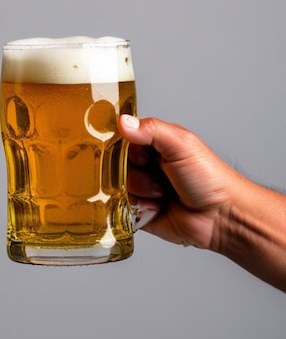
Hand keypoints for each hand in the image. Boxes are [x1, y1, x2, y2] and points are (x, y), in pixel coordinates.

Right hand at [118, 115, 238, 248]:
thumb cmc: (210, 178)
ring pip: (119, 186)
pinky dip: (139, 208)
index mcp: (155, 145)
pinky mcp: (139, 211)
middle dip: (136, 171)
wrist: (222, 217)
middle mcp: (147, 166)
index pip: (123, 139)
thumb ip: (151, 130)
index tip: (141, 154)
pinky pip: (121, 208)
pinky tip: (158, 207)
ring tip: (163, 193)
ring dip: (141, 191)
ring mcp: (143, 189)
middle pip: (117, 164)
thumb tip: (123, 121)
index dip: (126, 147)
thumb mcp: (182, 144)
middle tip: (157, 173)